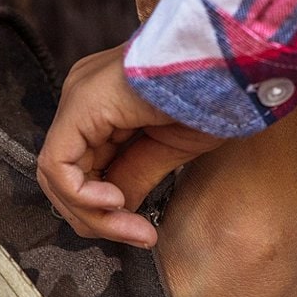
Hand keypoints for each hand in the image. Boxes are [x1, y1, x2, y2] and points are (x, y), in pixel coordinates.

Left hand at [36, 46, 223, 245]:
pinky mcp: (80, 103)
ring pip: (58, 177)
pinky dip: (83, 197)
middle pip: (66, 178)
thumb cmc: (217, 93)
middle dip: (98, 220)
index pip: (83, 172)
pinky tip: (117, 203)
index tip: (144, 233)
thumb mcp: (170, 148)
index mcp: (104, 104)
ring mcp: (79, 97)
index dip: (106, 214)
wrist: (237, 61)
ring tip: (134, 227)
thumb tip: (113, 212)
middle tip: (139, 235)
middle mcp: (84, 97)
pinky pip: (59, 165)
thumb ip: (134, 177)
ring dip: (94, 216)